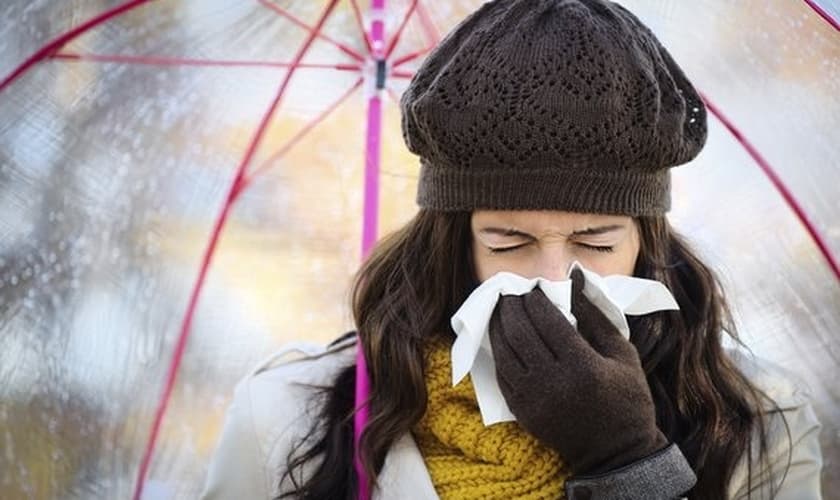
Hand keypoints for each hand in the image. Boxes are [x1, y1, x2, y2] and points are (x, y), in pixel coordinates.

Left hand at [488, 269, 668, 474]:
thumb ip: (596, 316)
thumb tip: (575, 279)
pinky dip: (498, 352)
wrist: (616, 453)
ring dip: (498, 326)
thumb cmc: (627, 399)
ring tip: (500, 309)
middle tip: (509, 293)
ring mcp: (534, 399)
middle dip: (512, 307)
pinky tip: (500, 337)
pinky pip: (501, 375)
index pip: (547, 321)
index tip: (532, 287)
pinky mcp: (523, 412)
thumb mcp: (623, 354)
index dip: (535, 300)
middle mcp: (554, 382)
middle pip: (520, 333)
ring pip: (504, 352)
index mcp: (583, 366)